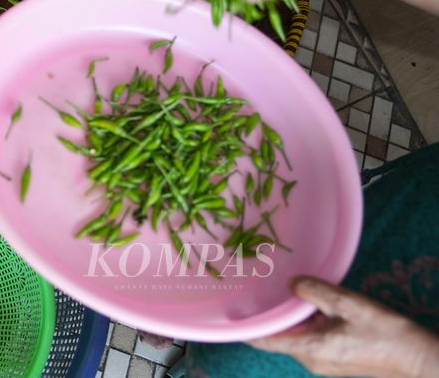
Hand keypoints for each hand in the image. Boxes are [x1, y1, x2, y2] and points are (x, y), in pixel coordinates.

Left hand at [250, 277, 438, 377]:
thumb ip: (316, 292)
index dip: (242, 324)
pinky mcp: (335, 358)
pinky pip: (309, 338)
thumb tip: (292, 283)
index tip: (226, 305)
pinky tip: (306, 302)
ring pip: (293, 335)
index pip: (262, 339)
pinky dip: (303, 321)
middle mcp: (310, 359)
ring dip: (287, 315)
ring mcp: (322, 361)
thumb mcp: (349, 305)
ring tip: (276, 289)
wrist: (419, 359)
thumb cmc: (386, 334)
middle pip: (276, 335)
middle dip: (266, 313)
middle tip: (253, 286)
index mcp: (308, 349)